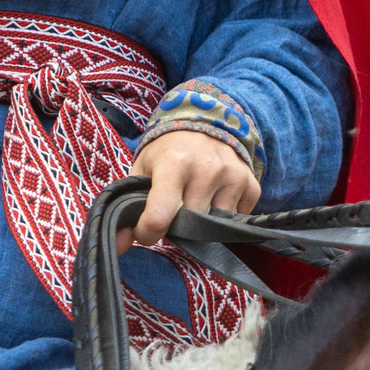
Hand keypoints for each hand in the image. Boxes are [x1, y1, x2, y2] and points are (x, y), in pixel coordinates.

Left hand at [119, 131, 259, 251]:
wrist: (204, 123)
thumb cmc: (167, 152)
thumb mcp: (141, 171)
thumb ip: (126, 208)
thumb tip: (119, 246)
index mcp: (173, 164)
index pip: (160, 215)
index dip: (148, 232)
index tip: (146, 230)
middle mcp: (206, 169)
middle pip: (189, 225)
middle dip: (177, 227)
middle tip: (172, 212)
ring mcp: (233, 177)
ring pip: (214, 226)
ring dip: (202, 224)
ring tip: (194, 203)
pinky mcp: (251, 185)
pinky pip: (237, 218)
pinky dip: (224, 216)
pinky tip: (215, 198)